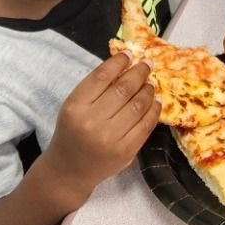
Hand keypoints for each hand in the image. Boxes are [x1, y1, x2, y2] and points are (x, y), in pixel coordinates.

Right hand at [41, 55, 163, 211]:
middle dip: (139, 72)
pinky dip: (154, 109)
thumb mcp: (74, 107)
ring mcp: (111, 138)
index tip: (130, 54)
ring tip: (151, 82)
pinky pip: (146, 124)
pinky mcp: (126, 151)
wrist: (69, 171)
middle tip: (147, 64)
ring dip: (149, 89)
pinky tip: (155, 101)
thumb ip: (95, 87)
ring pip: (139, 104)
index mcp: (76, 107)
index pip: (102, 76)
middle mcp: (92, 122)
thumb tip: (126, 64)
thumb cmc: (72, 133)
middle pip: (124, 88)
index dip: (119, 62)